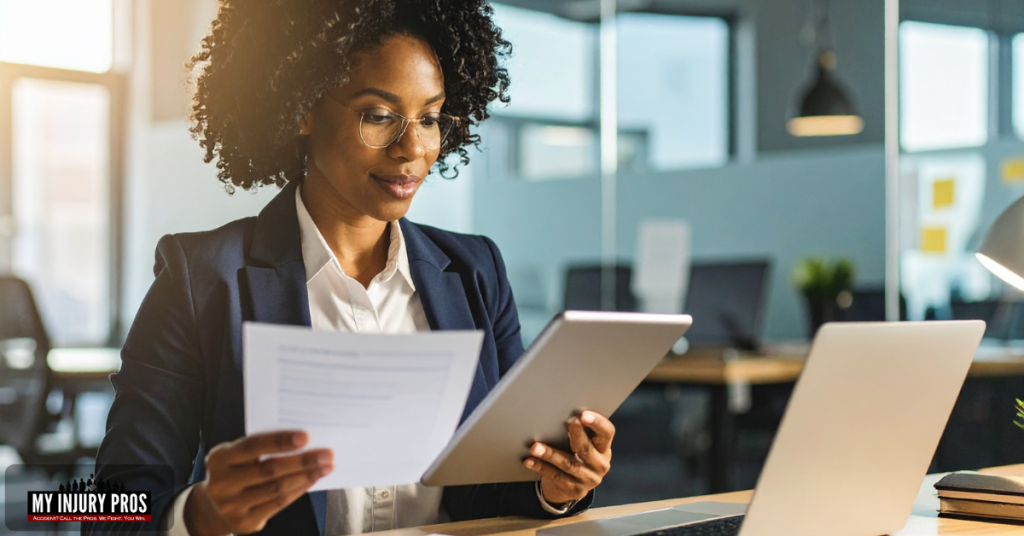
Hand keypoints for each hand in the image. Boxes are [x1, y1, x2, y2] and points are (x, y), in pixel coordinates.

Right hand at [184, 431, 333, 535]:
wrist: (214, 507)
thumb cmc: (236, 471)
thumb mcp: (238, 456)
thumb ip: (262, 448)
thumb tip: (303, 441)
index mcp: (220, 458)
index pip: (252, 446)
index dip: (280, 441)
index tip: (306, 436)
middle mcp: (222, 483)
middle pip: (269, 469)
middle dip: (302, 460)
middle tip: (327, 453)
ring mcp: (232, 506)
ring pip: (277, 488)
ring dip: (306, 476)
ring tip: (326, 466)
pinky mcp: (245, 522)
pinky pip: (279, 504)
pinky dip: (299, 490)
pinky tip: (312, 480)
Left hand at [523, 410, 613, 505]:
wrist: (575, 488)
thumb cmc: (578, 456)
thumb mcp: (587, 445)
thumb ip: (581, 432)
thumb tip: (561, 411)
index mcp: (604, 448)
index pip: (607, 433)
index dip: (598, 423)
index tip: (584, 414)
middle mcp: (600, 464)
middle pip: (586, 448)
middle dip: (576, 434)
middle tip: (566, 422)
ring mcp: (588, 479)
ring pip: (568, 464)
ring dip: (550, 454)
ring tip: (536, 446)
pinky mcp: (574, 489)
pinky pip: (555, 476)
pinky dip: (541, 467)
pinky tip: (529, 460)